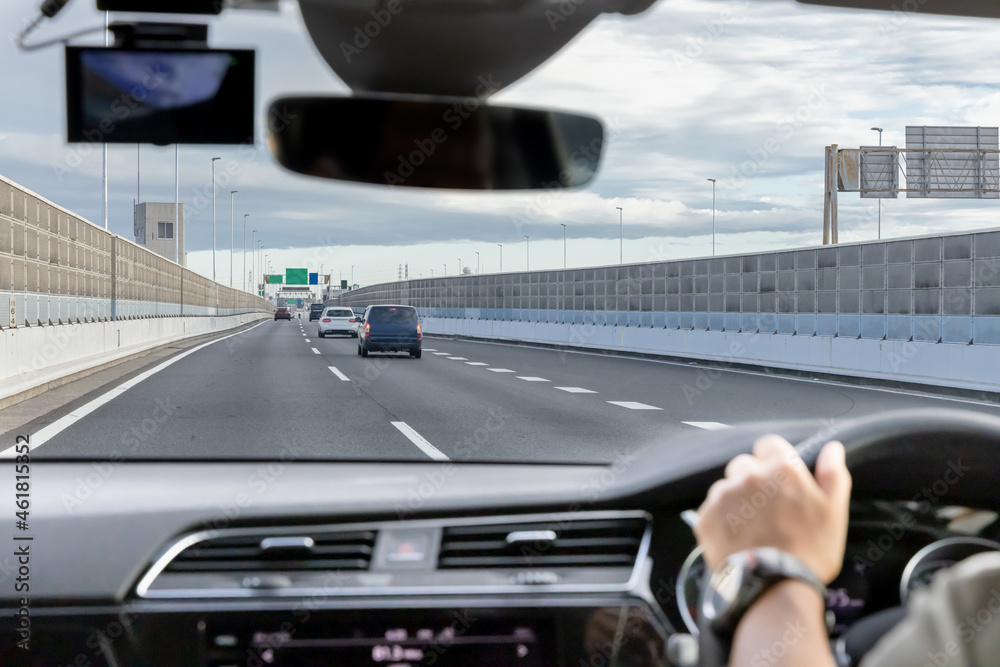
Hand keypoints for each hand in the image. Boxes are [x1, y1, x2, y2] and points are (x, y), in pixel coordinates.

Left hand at [694, 435, 851, 583]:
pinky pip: (711, 509)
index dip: (775, 460)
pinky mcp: (705, 516)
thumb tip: (832, 447)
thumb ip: (833, 473)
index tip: (780, 480)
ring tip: (751, 528)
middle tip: (767, 510)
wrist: (775, 587)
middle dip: (754, 480)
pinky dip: (720, 520)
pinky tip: (736, 538)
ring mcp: (723, 496)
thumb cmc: (811, 549)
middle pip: (744, 465)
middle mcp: (747, 475)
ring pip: (726, 487)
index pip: (769, 444)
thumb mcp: (833, 511)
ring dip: (735, 500)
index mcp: (780, 468)